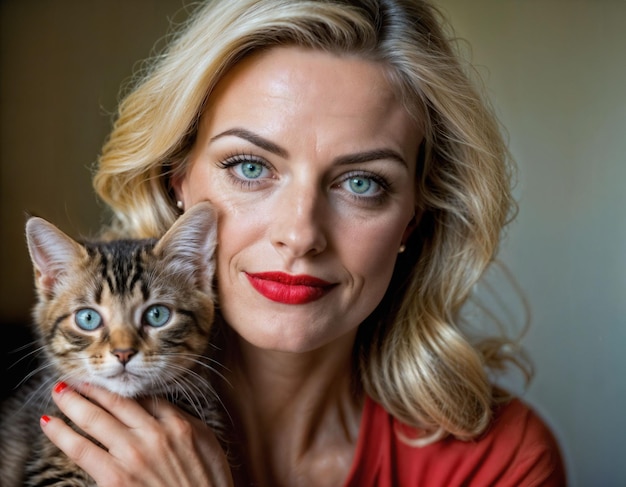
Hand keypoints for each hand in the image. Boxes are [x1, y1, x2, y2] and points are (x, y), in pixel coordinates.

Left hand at [41, 382, 232, 486]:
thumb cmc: (208, 482)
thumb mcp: (205, 442)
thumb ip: (181, 422)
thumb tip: (160, 408)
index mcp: (177, 424)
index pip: (144, 398)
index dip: (122, 388)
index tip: (109, 380)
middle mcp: (154, 435)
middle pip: (116, 403)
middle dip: (93, 388)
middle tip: (75, 377)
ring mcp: (134, 456)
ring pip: (95, 421)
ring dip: (74, 403)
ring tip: (59, 391)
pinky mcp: (116, 479)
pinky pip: (82, 451)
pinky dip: (63, 434)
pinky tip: (50, 423)